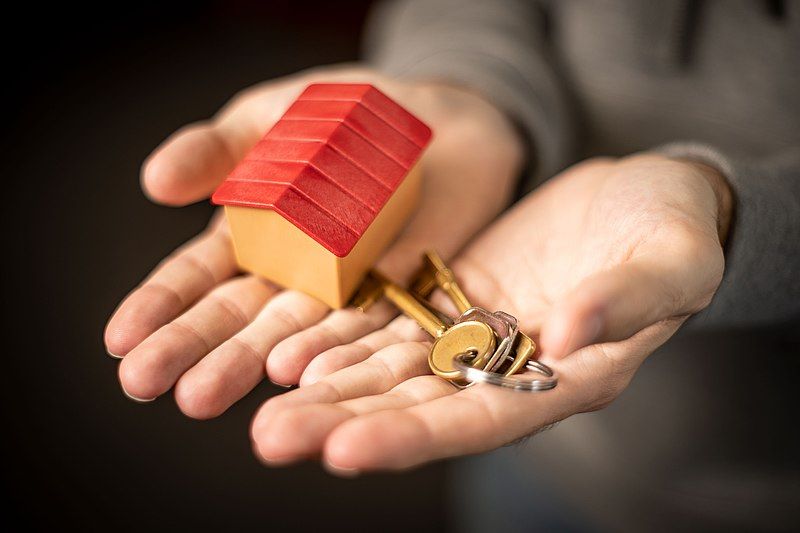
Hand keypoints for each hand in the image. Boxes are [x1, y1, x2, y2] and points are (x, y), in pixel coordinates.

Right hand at [104, 66, 523, 416]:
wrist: (441, 117)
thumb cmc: (343, 116)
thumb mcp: (268, 118)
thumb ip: (217, 149)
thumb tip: (155, 181)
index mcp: (251, 234)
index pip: (198, 278)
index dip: (159, 306)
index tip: (118, 340)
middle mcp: (292, 272)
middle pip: (236, 316)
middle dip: (190, 349)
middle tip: (144, 383)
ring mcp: (344, 284)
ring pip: (291, 331)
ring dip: (246, 362)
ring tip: (201, 395)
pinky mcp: (399, 287)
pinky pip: (366, 320)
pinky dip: (332, 346)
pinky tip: (299, 372)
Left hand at [250, 154, 731, 472]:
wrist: (646, 196)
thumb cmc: (673, 231)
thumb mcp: (670, 261)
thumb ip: (628, 300)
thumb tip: (571, 332)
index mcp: (568, 378)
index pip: (481, 421)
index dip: (414, 437)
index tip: (346, 451)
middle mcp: (513, 369)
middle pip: (419, 406)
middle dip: (346, 423)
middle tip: (272, 439)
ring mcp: (479, 333)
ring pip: (394, 370)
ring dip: (330, 389)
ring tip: (264, 409)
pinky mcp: (458, 295)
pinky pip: (395, 323)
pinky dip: (348, 339)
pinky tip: (297, 353)